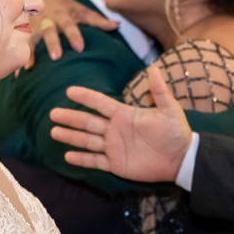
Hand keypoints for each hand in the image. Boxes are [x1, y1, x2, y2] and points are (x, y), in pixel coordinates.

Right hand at [28, 0, 119, 64]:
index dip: (74, 35)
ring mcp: (34, 26)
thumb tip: (117, 25)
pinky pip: (22, 45)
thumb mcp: (81, 10)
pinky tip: (21, 71)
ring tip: (31, 66)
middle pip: (49, 31)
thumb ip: (97, 20)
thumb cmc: (65, 8)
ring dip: (32, 51)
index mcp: (63, 15)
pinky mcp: (25, 33)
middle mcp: (47, 20)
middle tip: (57, 57)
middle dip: (52, 43)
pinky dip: (21, 57)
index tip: (80, 48)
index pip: (70, 25)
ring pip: (32, 38)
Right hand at [49, 64, 192, 181]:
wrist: (180, 159)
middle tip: (53, 114)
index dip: (86, 97)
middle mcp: (115, 129)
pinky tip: (67, 156)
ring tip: (54, 132)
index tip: (70, 91)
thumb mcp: (170, 110)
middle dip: (71, 118)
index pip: (101, 103)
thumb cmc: (176, 133)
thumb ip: (159, 92)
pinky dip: (82, 159)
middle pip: (88, 122)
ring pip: (87, 140)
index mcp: (125, 114)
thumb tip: (154, 68)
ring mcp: (114, 147)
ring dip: (71, 136)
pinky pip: (95, 161)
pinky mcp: (116, 164)